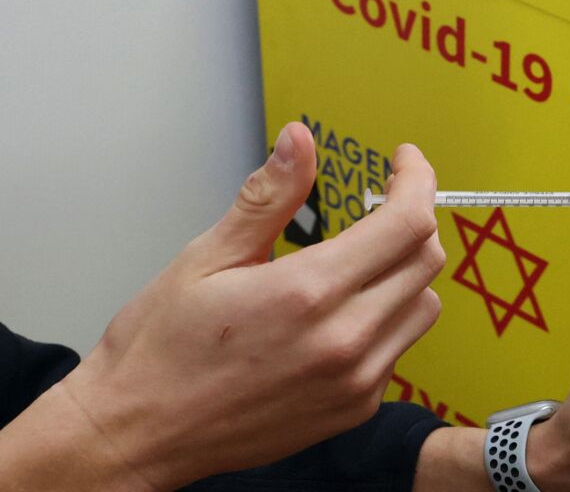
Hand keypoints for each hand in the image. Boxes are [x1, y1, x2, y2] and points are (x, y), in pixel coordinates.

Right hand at [53, 124, 446, 489]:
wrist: (138, 435)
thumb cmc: (161, 350)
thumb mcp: (206, 258)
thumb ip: (267, 197)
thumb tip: (299, 140)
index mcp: (308, 292)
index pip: (406, 223)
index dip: (416, 180)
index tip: (403, 162)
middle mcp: (344, 340)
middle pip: (426, 260)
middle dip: (412, 218)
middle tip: (382, 203)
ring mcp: (356, 381)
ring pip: (423, 305)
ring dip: (406, 271)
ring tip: (363, 259)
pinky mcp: (355, 408)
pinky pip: (400, 348)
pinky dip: (388, 319)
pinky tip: (344, 312)